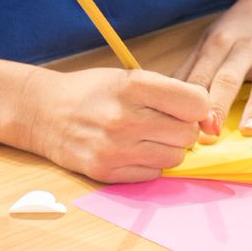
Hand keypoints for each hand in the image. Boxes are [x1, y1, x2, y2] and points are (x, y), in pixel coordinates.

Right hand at [19, 66, 208, 182]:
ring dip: (168, 148)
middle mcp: (125, 118)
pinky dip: (150, 163)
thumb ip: (168, 93)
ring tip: (149, 135)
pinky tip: (133, 149)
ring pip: (174, 157)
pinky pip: (152, 173)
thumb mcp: (129, 77)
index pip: (196, 103)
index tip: (189, 107)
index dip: (199, 106)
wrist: (44, 112)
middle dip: (184, 128)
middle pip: (188, 134)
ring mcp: (115, 148)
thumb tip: (207, 117)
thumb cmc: (93, 91)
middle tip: (165, 121)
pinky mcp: (105, 171)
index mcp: (134, 86)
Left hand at [175, 0, 251, 140]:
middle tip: (211, 134)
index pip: (202, 74)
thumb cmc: (236, 29)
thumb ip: (190, 69)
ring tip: (248, 130)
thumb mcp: (209, 40)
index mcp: (218, 43)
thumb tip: (164, 97)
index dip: (194, 100)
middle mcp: (244, 46)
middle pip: (229, 77)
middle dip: (219, 104)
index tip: (186, 126)